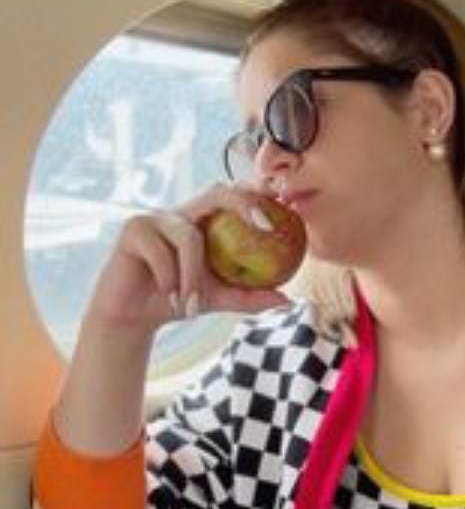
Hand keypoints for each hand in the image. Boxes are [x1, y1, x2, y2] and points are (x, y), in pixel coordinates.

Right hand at [87, 183, 290, 330]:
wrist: (134, 317)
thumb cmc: (178, 300)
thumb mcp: (218, 299)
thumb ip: (250, 297)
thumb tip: (288, 300)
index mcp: (204, 222)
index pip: (233, 196)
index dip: (257, 194)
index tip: (282, 201)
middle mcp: (183, 213)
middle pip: (217, 191)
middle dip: (244, 203)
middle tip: (266, 227)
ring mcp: (156, 217)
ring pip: (190, 237)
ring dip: (194, 275)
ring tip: (191, 304)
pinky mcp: (133, 229)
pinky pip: (162, 251)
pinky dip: (171, 278)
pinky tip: (168, 297)